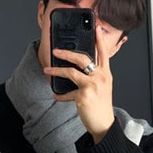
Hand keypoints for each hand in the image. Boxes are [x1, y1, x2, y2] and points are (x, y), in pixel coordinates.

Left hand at [44, 27, 114, 142]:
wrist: (104, 124)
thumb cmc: (101, 106)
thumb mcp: (103, 88)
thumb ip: (94, 76)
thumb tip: (76, 68)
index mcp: (105, 74)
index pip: (103, 53)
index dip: (100, 40)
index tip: (96, 28)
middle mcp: (100, 78)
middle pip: (82, 59)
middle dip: (66, 53)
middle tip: (55, 51)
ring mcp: (92, 86)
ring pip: (70, 72)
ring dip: (56, 71)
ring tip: (47, 70)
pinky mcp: (83, 96)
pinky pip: (67, 93)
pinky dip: (60, 95)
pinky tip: (56, 95)